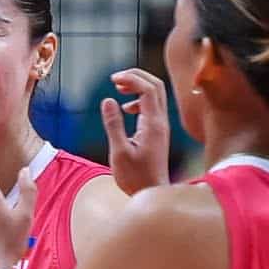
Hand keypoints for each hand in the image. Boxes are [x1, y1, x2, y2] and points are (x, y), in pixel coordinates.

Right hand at [100, 68, 171, 195]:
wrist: (152, 192)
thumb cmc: (135, 177)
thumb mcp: (119, 152)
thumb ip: (113, 124)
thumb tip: (107, 101)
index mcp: (152, 124)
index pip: (148, 89)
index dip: (131, 79)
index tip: (113, 79)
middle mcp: (160, 121)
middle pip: (156, 86)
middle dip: (137, 76)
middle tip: (116, 78)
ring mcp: (161, 126)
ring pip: (155, 95)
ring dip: (138, 86)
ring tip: (118, 88)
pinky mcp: (157, 131)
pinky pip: (152, 106)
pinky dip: (138, 100)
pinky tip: (126, 109)